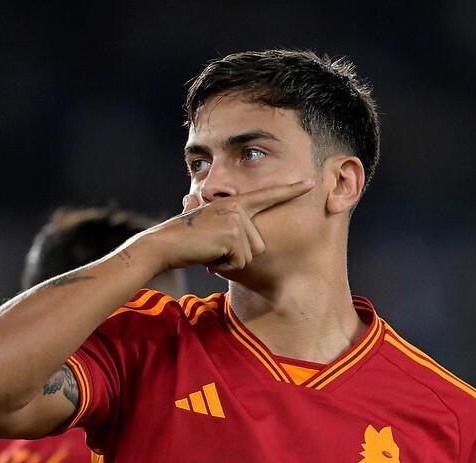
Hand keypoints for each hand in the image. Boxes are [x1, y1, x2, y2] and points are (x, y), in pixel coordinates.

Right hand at [141, 179, 314, 272]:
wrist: (164, 244)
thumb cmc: (185, 240)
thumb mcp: (207, 226)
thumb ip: (223, 225)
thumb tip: (208, 214)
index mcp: (234, 203)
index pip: (267, 196)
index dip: (290, 190)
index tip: (310, 182)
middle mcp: (237, 207)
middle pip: (259, 244)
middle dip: (239, 255)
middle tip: (214, 248)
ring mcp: (236, 219)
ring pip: (251, 255)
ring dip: (231, 261)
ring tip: (210, 250)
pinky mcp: (233, 234)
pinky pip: (240, 262)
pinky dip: (225, 266)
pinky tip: (209, 255)